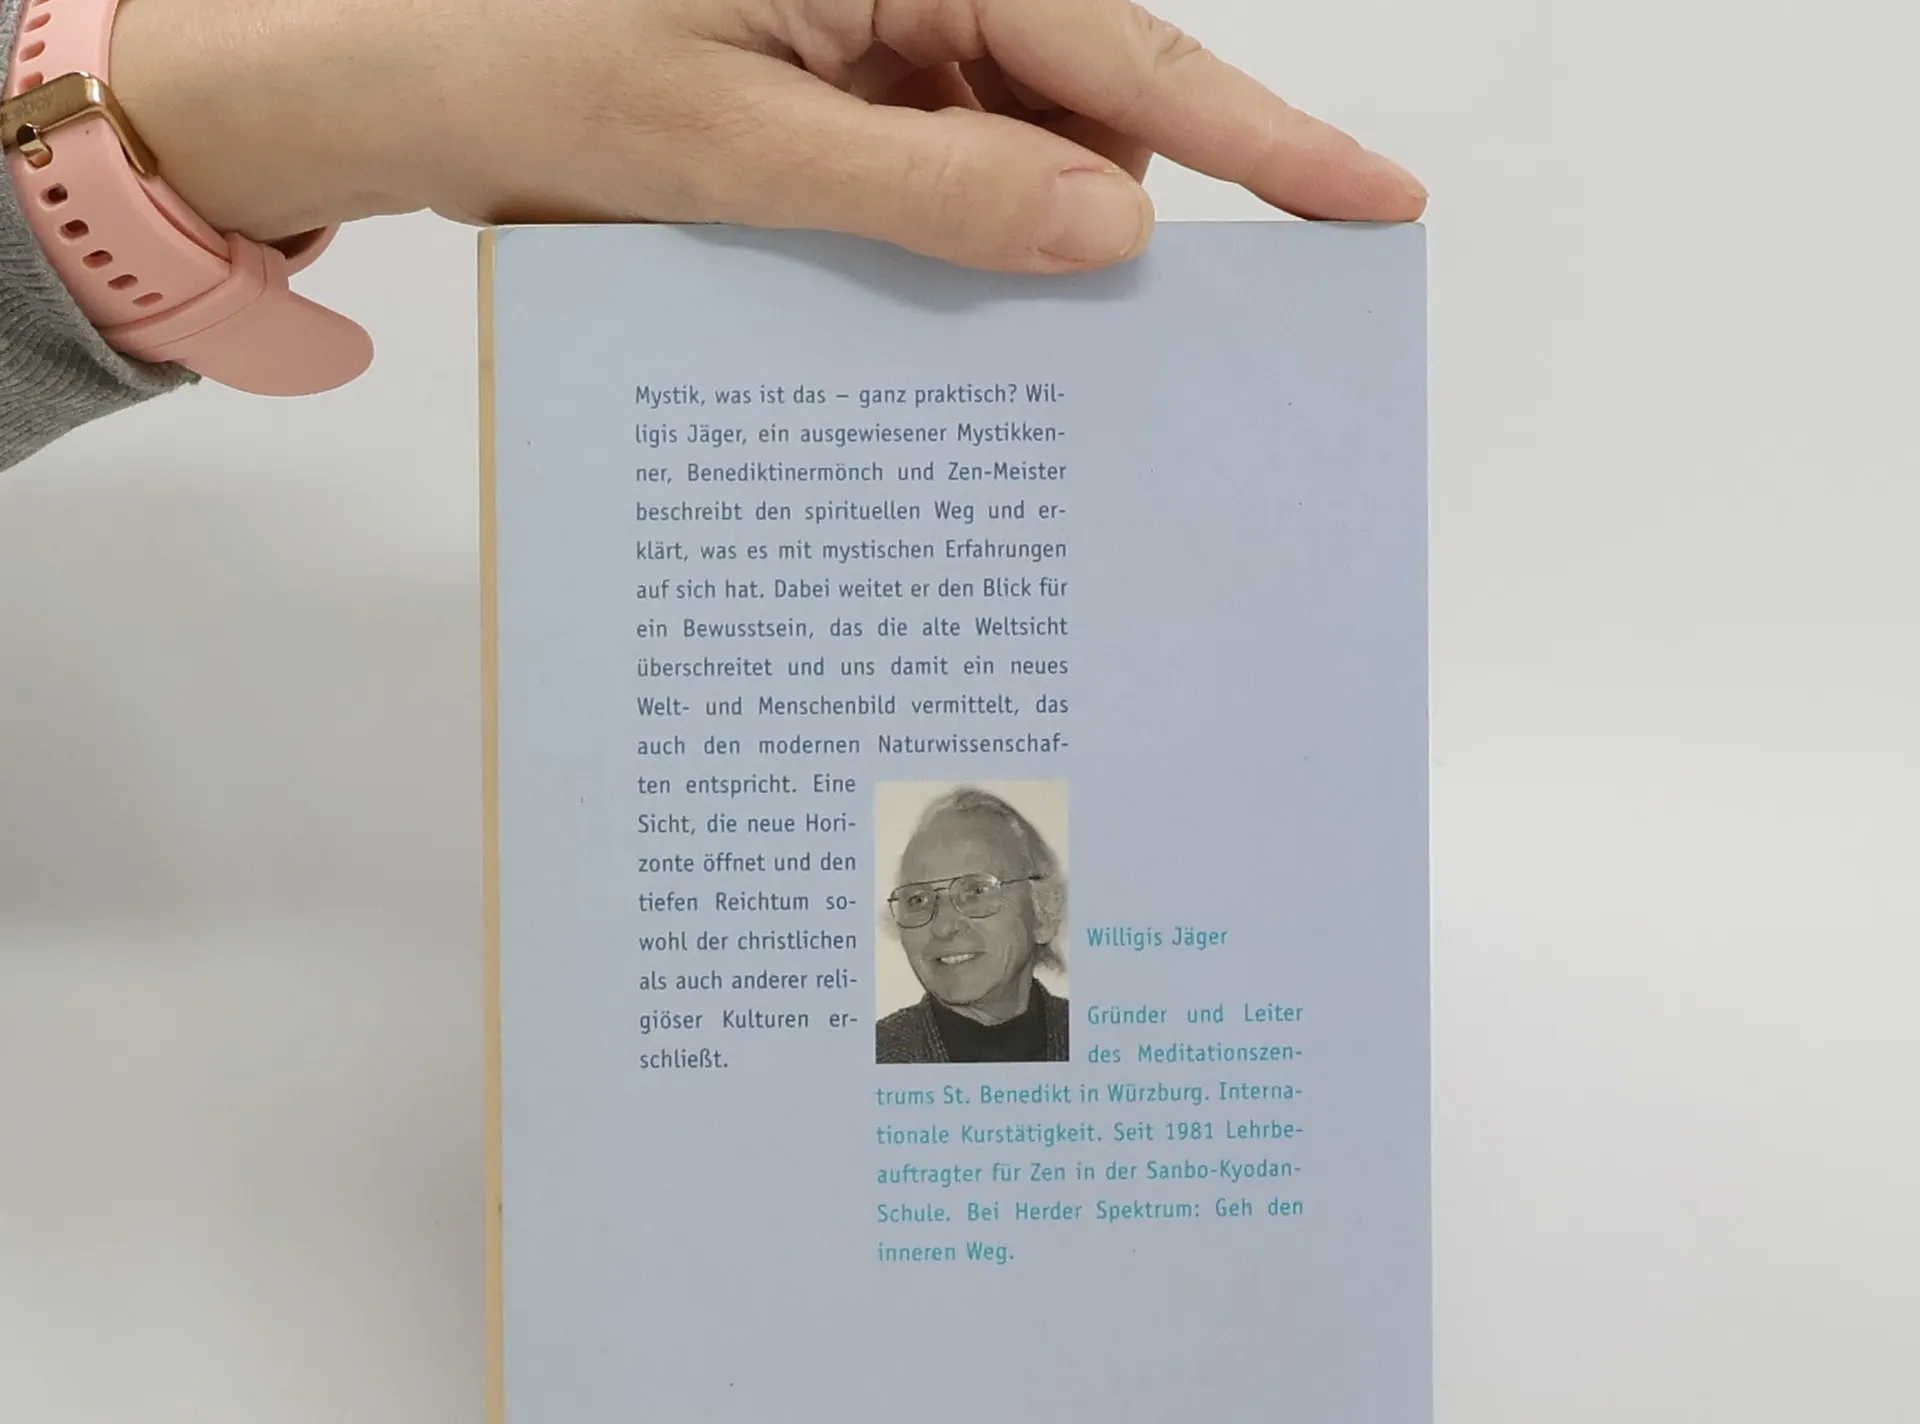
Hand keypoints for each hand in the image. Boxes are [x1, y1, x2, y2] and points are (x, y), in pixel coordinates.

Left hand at [110, 0, 1424, 271]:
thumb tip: (1111, 226)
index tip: (1371, 203)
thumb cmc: (530, 73)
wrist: (406, 78)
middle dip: (1109, 210)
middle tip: (1140, 348)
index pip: (1118, 42)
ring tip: (966, 327)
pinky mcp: (844, 81)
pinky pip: (946, 161)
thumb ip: (931, 187)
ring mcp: (879, 30)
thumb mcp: (734, 146)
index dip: (1256, 136)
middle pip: (1085, 93)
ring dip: (1017, 235)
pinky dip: (955, 234)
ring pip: (1020, 141)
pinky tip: (923, 297)